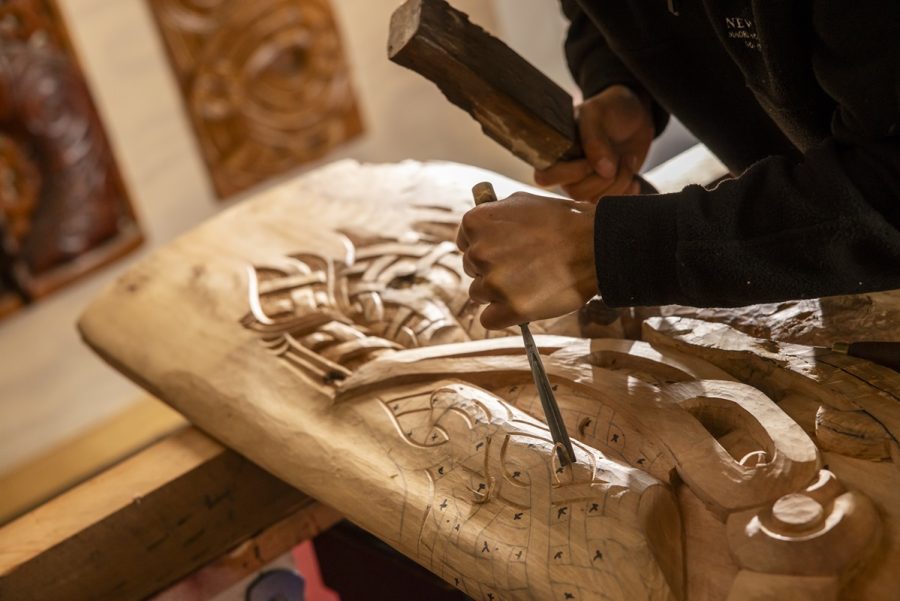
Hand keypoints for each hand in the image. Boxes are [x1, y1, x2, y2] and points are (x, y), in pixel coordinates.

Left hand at [456, 192, 597, 328]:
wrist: (596, 244)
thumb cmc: (563, 222)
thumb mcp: (521, 202)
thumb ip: (494, 214)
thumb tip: (479, 225)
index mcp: (475, 223)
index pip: (465, 244)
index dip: (486, 248)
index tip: (505, 251)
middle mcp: (478, 252)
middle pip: (472, 270)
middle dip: (492, 270)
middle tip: (524, 265)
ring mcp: (494, 282)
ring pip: (480, 294)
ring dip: (499, 293)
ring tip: (530, 281)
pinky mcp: (510, 309)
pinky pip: (489, 319)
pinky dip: (504, 316)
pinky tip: (523, 303)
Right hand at [534, 84, 653, 201]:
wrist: (635, 115)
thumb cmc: (609, 108)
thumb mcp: (597, 113)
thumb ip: (594, 139)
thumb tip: (603, 171)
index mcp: (557, 152)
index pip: (546, 177)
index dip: (571, 173)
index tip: (590, 160)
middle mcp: (567, 172)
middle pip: (576, 193)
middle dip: (603, 177)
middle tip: (619, 156)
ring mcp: (586, 183)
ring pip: (595, 200)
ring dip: (619, 181)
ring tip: (628, 159)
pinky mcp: (605, 190)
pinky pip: (611, 203)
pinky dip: (627, 191)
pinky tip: (632, 175)